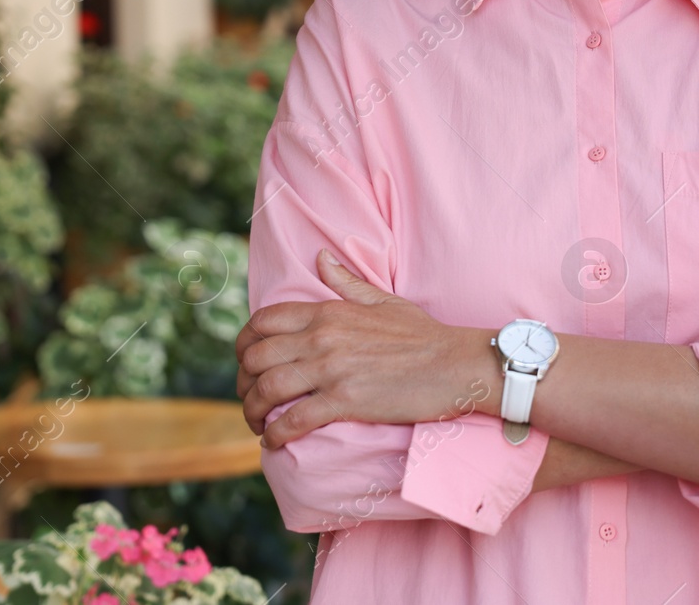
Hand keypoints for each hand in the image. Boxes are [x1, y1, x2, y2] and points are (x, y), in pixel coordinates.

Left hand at [235, 249, 492, 448]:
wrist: (455, 364)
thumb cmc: (423, 334)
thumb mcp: (383, 300)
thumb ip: (346, 282)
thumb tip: (321, 257)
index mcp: (328, 311)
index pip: (263, 322)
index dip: (243, 344)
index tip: (245, 362)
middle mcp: (322, 337)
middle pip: (256, 357)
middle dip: (242, 382)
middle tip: (249, 398)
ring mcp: (332, 369)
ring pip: (267, 389)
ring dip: (252, 411)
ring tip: (256, 424)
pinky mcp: (345, 401)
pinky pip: (293, 419)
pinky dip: (275, 433)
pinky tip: (273, 441)